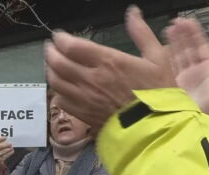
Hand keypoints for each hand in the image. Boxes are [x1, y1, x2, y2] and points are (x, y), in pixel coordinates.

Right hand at [0, 136, 13, 174]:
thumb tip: (5, 139)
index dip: (0, 139)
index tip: (5, 137)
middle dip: (6, 144)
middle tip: (10, 144)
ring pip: (3, 151)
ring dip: (9, 149)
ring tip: (12, 148)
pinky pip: (6, 156)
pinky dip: (10, 153)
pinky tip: (12, 151)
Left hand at [45, 6, 174, 130]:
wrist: (154, 128)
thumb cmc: (158, 93)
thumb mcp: (157, 58)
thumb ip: (141, 33)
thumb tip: (132, 12)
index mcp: (107, 61)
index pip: (72, 46)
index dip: (60, 39)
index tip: (58, 36)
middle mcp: (90, 79)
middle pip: (58, 63)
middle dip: (51, 52)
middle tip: (51, 48)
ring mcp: (84, 98)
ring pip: (56, 82)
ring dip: (50, 70)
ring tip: (52, 65)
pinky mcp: (83, 115)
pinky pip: (60, 101)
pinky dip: (57, 92)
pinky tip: (62, 88)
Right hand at [166, 17, 208, 122]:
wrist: (196, 128)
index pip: (201, 47)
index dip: (195, 34)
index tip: (188, 22)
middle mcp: (194, 73)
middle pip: (188, 49)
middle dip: (182, 35)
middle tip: (176, 21)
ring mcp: (181, 80)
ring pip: (177, 56)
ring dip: (173, 43)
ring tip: (168, 29)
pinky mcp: (170, 88)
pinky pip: (167, 69)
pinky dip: (164, 58)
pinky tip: (160, 47)